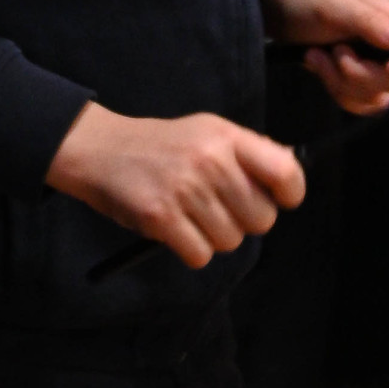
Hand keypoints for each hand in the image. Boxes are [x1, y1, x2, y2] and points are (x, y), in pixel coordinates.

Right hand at [46, 99, 303, 268]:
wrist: (98, 149)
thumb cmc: (159, 146)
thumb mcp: (205, 131)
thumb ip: (248, 152)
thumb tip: (290, 176)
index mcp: (226, 136)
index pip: (285, 172)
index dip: (289, 194)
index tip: (278, 200)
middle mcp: (210, 160)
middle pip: (262, 219)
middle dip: (243, 221)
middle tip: (217, 207)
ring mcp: (185, 190)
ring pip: (231, 241)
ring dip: (213, 237)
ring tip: (189, 214)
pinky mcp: (161, 218)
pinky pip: (200, 256)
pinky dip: (190, 250)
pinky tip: (174, 228)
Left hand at [264, 0, 388, 113]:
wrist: (286, 15)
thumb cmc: (314, 2)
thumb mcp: (338, 6)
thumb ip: (370, 22)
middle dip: (362, 73)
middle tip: (337, 49)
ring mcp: (376, 71)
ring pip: (378, 98)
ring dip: (342, 80)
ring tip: (320, 54)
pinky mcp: (358, 87)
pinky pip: (358, 105)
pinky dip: (335, 89)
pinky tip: (319, 65)